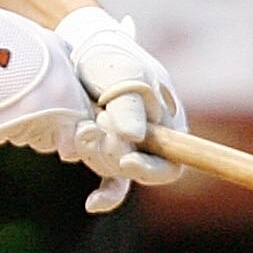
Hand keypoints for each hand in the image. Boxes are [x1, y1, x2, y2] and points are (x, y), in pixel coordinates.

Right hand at [0, 0, 89, 154]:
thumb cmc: (8, 36)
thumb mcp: (52, 46)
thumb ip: (69, 76)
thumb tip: (77, 94)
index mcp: (63, 97)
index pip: (79, 139)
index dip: (75, 135)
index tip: (71, 129)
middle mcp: (40, 119)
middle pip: (50, 141)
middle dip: (48, 127)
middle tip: (35, 99)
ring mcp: (12, 127)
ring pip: (25, 138)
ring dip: (23, 123)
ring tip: (11, 93)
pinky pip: (2, 133)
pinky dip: (1, 121)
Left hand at [56, 8, 186, 212]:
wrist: (78, 49)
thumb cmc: (110, 58)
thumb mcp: (122, 75)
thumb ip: (129, 107)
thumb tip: (134, 139)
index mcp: (170, 120)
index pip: (175, 159)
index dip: (152, 167)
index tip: (126, 161)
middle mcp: (154, 138)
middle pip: (143, 168)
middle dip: (115, 156)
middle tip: (90, 131)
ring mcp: (129, 146)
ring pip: (118, 169)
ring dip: (96, 155)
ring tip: (81, 129)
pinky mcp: (106, 150)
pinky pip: (112, 181)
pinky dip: (105, 193)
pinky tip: (92, 203)